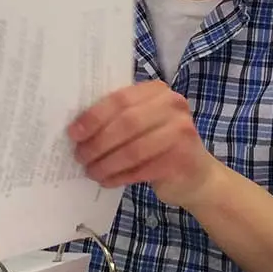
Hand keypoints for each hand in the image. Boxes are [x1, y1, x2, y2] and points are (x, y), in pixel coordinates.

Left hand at [68, 80, 219, 207]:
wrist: (198, 175)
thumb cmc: (161, 144)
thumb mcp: (144, 121)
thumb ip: (120, 117)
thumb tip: (78, 128)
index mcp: (157, 91)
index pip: (120, 99)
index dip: (94, 116)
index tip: (74, 132)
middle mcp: (173, 106)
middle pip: (126, 123)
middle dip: (98, 142)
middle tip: (80, 155)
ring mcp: (181, 132)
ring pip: (133, 149)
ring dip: (106, 163)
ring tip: (92, 171)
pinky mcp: (181, 160)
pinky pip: (141, 170)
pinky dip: (119, 176)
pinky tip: (108, 180)